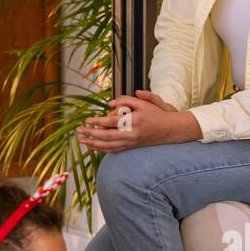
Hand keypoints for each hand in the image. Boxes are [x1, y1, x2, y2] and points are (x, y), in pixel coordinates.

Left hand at [76, 91, 197, 152]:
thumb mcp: (144, 102)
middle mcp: (131, 134)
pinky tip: (94, 147)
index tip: (87, 120)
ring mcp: (131, 142)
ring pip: (109, 146)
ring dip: (94, 144)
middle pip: (106, 137)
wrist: (170, 129)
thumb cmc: (157, 114)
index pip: (111, 122)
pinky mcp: (131, 147)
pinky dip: (103, 149)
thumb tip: (109, 104)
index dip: (97, 122)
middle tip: (79, 131)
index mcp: (133, 121)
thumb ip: (126, 100)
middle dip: (91, 134)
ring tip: (82, 141)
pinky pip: (115, 150)